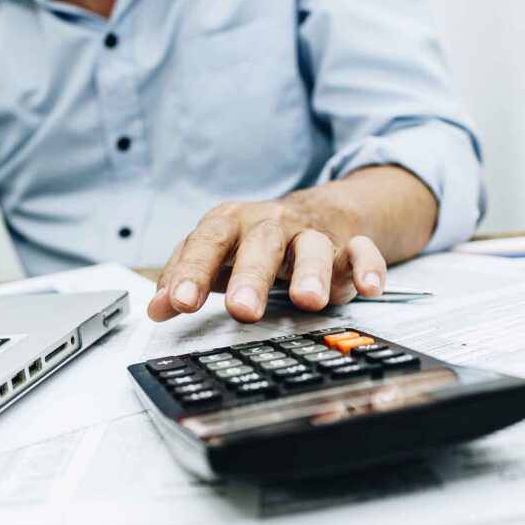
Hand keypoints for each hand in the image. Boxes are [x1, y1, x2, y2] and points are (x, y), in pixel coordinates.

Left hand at [146, 198, 385, 322]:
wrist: (308, 215)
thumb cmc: (249, 242)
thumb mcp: (213, 256)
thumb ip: (184, 278)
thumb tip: (156, 308)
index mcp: (231, 224)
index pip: (208, 243)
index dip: (193, 272)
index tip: (181, 303)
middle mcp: (270, 225)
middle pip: (261, 244)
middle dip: (251, 277)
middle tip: (241, 310)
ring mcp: (310, 234)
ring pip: (313, 246)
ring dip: (311, 272)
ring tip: (307, 301)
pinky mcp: (345, 247)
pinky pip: (361, 251)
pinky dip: (368, 266)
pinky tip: (369, 287)